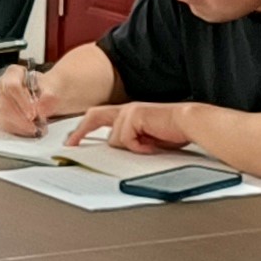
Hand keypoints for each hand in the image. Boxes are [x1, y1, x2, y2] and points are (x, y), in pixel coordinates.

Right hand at [0, 63, 54, 134]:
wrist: (44, 94)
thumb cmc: (46, 89)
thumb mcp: (52, 88)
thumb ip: (48, 96)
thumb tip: (41, 107)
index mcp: (13, 73)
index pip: (12, 86)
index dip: (22, 102)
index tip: (33, 114)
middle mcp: (1, 84)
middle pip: (5, 102)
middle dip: (21, 118)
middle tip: (35, 126)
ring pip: (2, 115)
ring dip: (19, 125)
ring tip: (33, 129)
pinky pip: (2, 123)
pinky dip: (16, 129)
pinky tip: (27, 130)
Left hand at [63, 101, 196, 155]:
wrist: (189, 123)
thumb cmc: (173, 132)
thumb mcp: (146, 139)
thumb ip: (130, 141)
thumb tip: (117, 150)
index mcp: (128, 114)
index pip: (99, 117)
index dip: (83, 128)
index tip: (73, 140)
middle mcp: (126, 110)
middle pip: (94, 116)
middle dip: (80, 130)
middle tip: (71, 144)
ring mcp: (129, 112)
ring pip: (114, 139)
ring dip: (131, 147)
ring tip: (150, 145)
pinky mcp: (134, 116)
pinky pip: (126, 139)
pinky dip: (139, 146)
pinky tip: (152, 144)